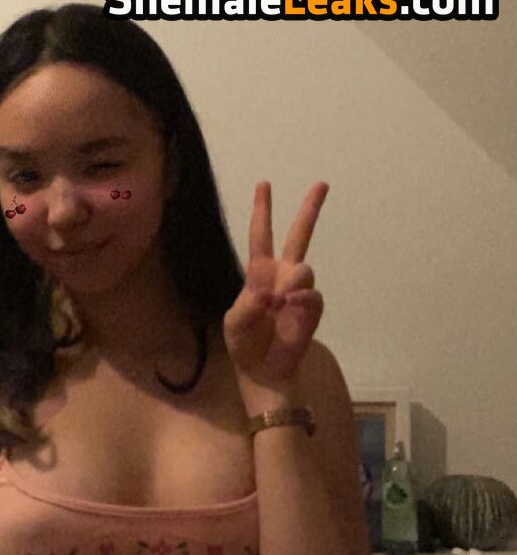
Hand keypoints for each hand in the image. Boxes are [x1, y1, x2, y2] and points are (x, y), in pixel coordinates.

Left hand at [223, 181, 327, 385]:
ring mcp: (299, 292)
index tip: (264, 184)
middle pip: (299, 236)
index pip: (261, 236)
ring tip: (280, 301)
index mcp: (260, 273)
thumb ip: (246, 307)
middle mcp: (282, 276)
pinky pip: (313, 295)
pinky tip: (291, 307)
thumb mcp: (234, 324)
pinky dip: (302, 300)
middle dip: (309, 210)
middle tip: (321, 184)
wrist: (263, 369)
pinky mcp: (312, 309)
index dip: (262, 211)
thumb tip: (270, 292)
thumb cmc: (244, 344)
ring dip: (292, 282)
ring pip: (304, 269)